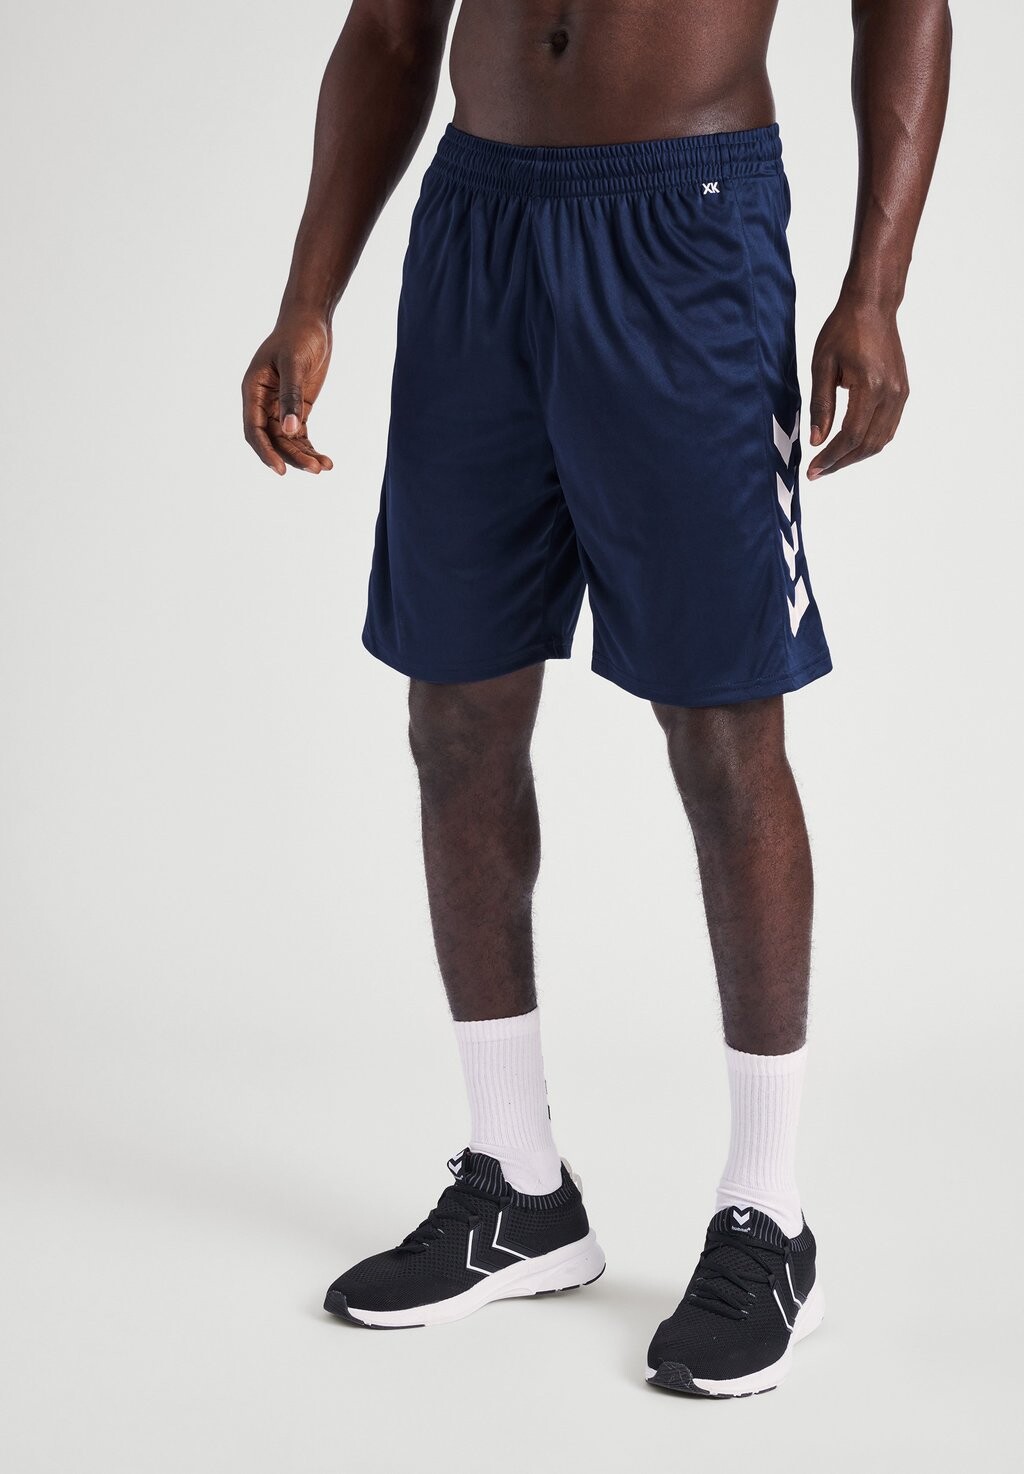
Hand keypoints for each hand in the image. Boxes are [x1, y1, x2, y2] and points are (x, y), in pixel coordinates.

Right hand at [241, 312, 334, 475]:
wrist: (311, 321)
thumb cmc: (298, 336)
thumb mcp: (294, 364)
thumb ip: (291, 396)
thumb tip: (289, 430)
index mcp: (253, 391)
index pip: (254, 430)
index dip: (265, 452)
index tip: (281, 469)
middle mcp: (262, 402)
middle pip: (272, 440)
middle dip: (292, 456)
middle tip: (315, 469)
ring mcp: (279, 407)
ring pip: (287, 441)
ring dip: (303, 455)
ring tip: (324, 467)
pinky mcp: (297, 408)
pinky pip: (300, 435)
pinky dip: (310, 448)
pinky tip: (325, 460)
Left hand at [806, 297, 908, 478]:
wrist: (873, 306)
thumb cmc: (844, 329)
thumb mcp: (822, 365)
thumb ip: (821, 405)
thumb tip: (817, 441)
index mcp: (871, 386)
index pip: (850, 436)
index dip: (830, 458)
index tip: (812, 470)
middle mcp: (891, 394)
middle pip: (868, 444)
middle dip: (841, 462)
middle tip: (818, 472)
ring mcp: (900, 394)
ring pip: (881, 440)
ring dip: (856, 455)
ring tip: (831, 462)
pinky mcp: (902, 392)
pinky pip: (888, 427)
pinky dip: (869, 442)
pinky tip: (849, 445)